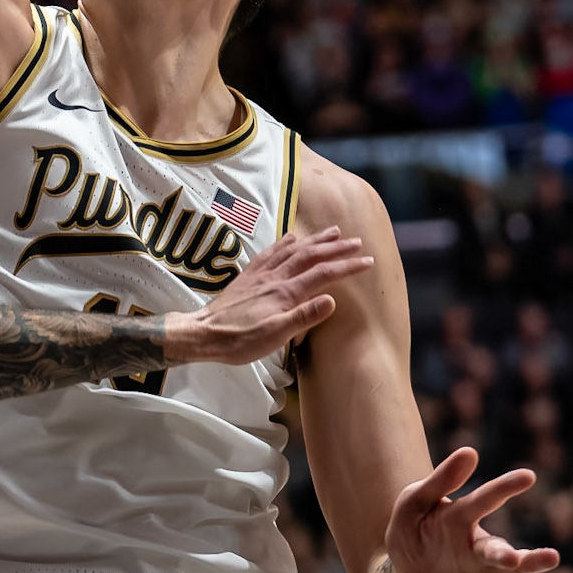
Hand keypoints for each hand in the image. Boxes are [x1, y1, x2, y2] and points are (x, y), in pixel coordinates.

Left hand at [167, 227, 371, 365]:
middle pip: (311, 256)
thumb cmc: (240, 340)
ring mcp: (261, 274)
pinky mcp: (249, 276)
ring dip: (315, 240)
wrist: (204, 333)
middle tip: (356, 241)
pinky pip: (271, 252)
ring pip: (293, 249)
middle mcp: (275, 277)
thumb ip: (304, 316)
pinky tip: (291, 237)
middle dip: (336, 247)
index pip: (324, 274)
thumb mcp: (276, 335)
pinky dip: (285, 242)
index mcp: (285, 292)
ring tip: (332, 231)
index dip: (347, 266)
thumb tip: (332, 299)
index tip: (367, 261)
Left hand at [383, 446, 558, 572]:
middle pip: (498, 545)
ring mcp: (486, 572)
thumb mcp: (413, 504)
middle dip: (507, 551)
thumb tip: (470, 451)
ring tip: (551, 558)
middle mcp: (480, 544)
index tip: (528, 476)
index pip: (485, 499)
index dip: (504, 487)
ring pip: (515, 568)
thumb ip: (440, 481)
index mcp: (462, 516)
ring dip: (531, 563)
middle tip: (510, 556)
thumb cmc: (411, 534)